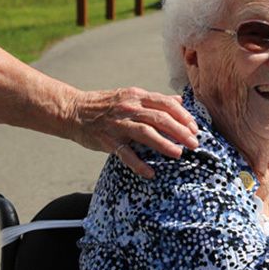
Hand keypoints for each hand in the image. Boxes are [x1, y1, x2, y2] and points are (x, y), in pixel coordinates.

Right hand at [69, 87, 197, 177]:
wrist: (73, 111)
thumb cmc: (105, 105)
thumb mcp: (130, 96)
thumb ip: (154, 100)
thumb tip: (179, 101)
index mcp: (137, 96)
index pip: (166, 104)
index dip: (183, 116)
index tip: (195, 128)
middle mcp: (129, 108)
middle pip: (160, 118)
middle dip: (180, 131)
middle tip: (194, 143)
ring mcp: (118, 124)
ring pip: (145, 133)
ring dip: (164, 144)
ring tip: (178, 154)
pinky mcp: (107, 140)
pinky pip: (125, 154)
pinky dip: (138, 164)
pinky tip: (150, 173)